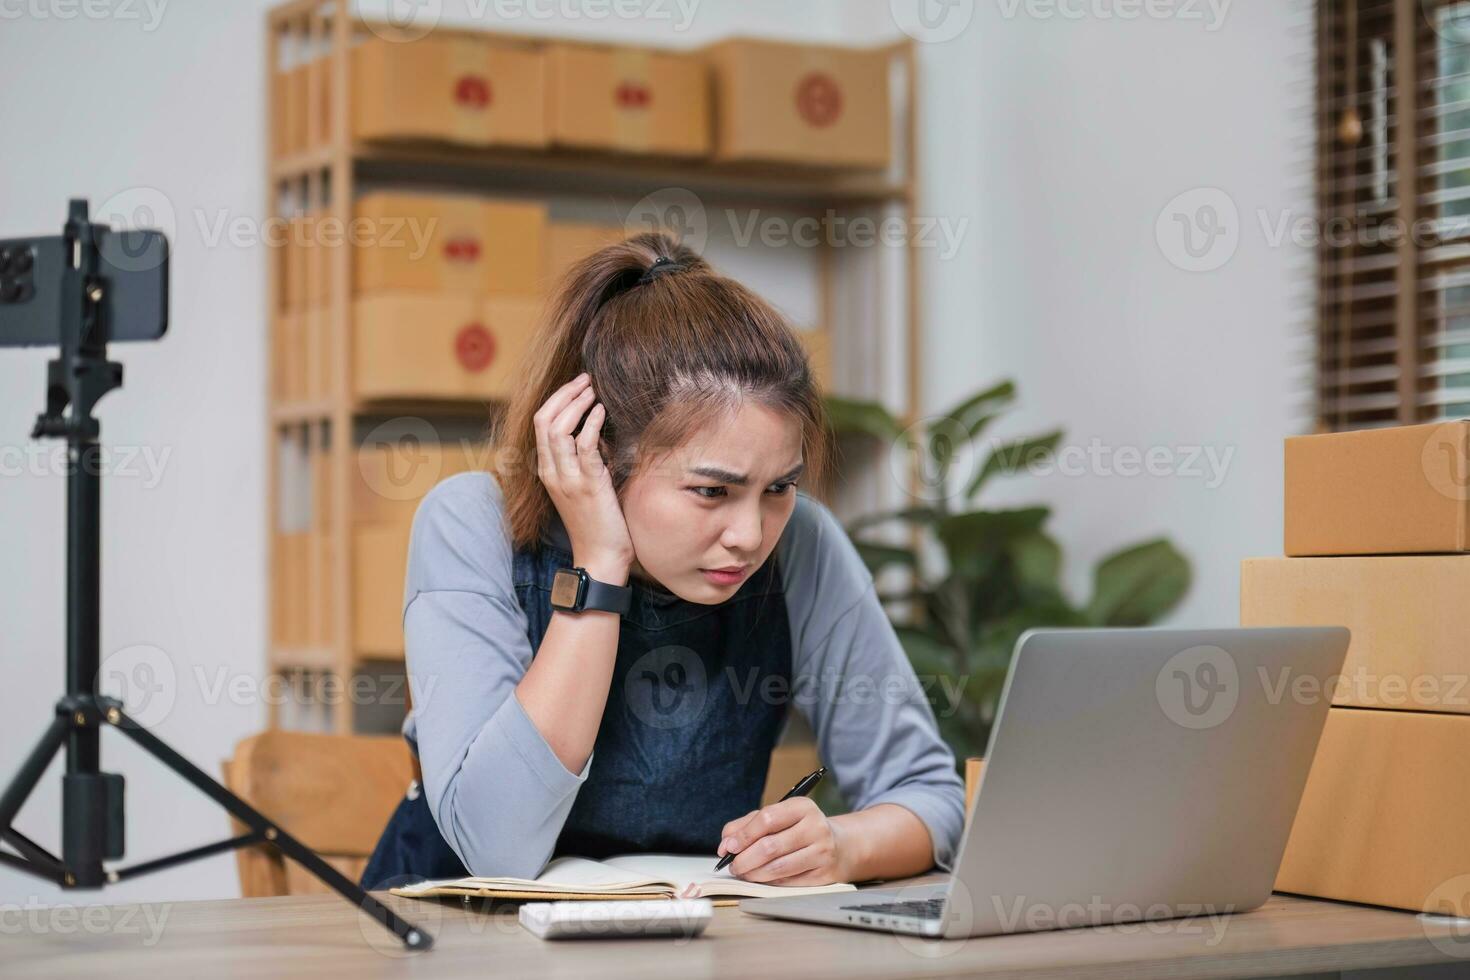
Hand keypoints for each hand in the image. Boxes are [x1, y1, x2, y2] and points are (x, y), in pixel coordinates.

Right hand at [533, 373, 633, 581]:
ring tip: (594, 390)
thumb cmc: (597, 523)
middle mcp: (552, 472)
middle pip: (544, 420)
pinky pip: (584, 446)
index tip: (578, 386)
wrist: (600, 558)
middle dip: (564, 394)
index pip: (540, 424)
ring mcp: (567, 479)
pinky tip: (603, 412)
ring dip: (577, 404)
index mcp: (548, 471)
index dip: (557, 400)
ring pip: (558, 429)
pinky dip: (592, 423)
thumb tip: (596, 431)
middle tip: (586, 379)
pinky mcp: (588, 486)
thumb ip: (584, 460)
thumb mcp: (584, 486)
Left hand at [716, 798, 849, 885]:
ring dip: (753, 873)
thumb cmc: (800, 830)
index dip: (743, 835)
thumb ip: (747, 825)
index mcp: (802, 807)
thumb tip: (725, 844)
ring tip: (744, 872)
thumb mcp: (778, 817)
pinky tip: (762, 877)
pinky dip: (768, 881)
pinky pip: (787, 881)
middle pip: (770, 846)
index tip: (728, 847)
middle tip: (733, 865)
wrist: (840, 846)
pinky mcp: (824, 874)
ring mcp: (822, 851)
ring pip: (777, 868)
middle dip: (744, 859)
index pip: (767, 819)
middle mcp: (815, 827)